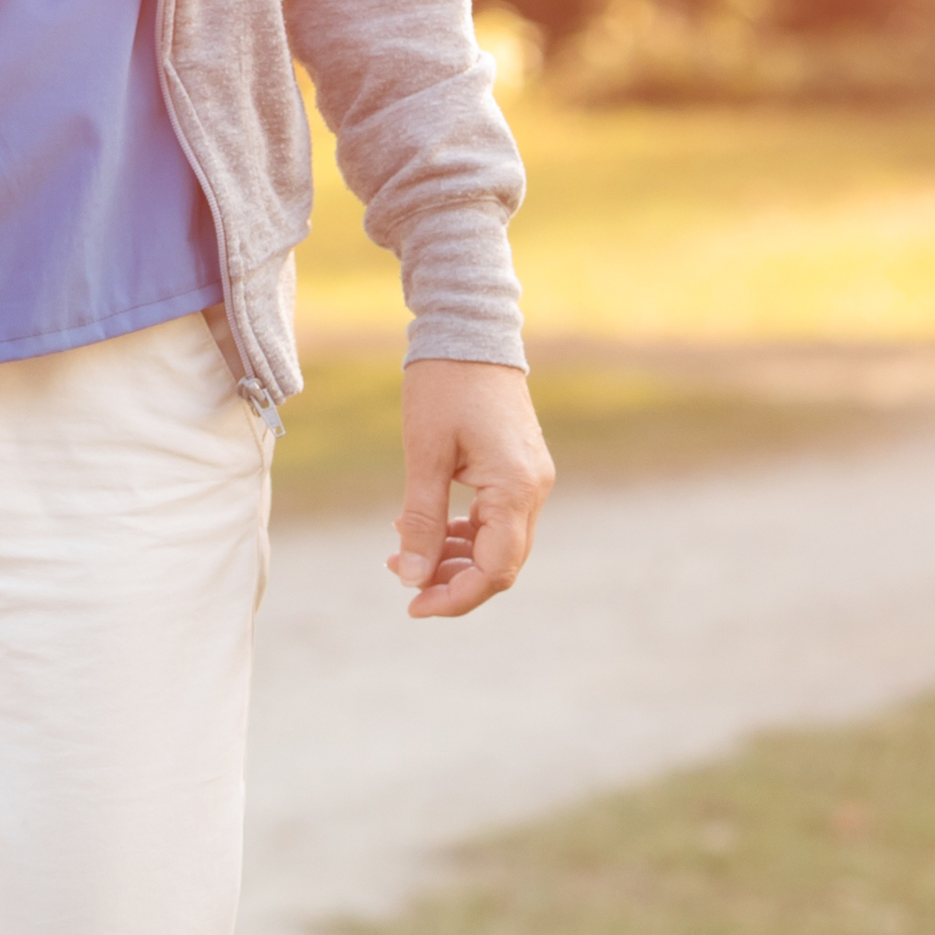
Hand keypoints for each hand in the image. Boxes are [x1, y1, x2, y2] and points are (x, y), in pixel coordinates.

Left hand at [388, 358, 553, 617]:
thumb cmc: (443, 385)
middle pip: (500, 562)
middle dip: (452, 580)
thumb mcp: (425, 453)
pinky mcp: (517, 467)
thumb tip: (413, 577)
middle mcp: (533, 489)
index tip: (413, 605)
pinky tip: (425, 527)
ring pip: (497, 542)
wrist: (467, 329)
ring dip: (454, 557)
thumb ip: (423, 519)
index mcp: (516, 489)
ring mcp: (530, 478)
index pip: (495, 569)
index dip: (456, 597)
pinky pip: (495, 517)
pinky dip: (463, 531)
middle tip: (401, 581)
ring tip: (403, 555)